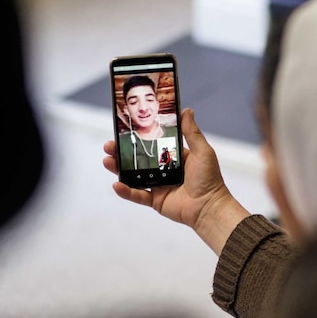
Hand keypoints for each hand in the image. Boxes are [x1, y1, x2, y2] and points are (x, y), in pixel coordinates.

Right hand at [102, 107, 250, 254]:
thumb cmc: (209, 179)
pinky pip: (137, 195)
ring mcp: (157, 186)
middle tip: (109, 145)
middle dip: (121, 152)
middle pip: (137, 159)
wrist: (209, 207)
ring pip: (133, 176)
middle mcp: (163, 170)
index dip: (137, 138)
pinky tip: (116, 184)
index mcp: (172, 156)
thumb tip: (187, 110)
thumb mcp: (202, 151)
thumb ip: (191, 132)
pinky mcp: (154, 201)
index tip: (123, 130)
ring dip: (118, 169)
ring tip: (107, 161)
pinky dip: (126, 191)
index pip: (150, 144)